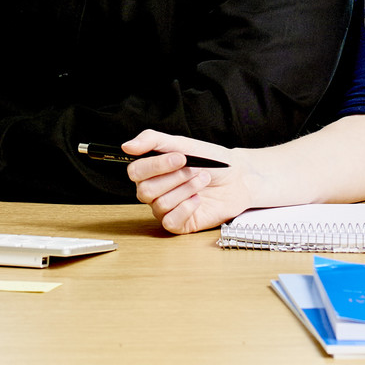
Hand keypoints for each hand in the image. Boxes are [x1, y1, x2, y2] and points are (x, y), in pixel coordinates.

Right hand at [122, 129, 249, 234]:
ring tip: (202, 181)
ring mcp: (165, 209)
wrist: (238, 178)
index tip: (181, 157)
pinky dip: (187, 208)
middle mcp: (154, 191)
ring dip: (187, 189)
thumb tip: (127, 146)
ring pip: (161, 204)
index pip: (135, 171)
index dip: (157, 165)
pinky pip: (170, 221)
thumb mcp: (182, 143)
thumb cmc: (211, 161)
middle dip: (175, 178)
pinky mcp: (180, 224)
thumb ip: (152, 141)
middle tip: (194, 170)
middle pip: (145, 190)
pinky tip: (198, 200)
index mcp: (151, 171)